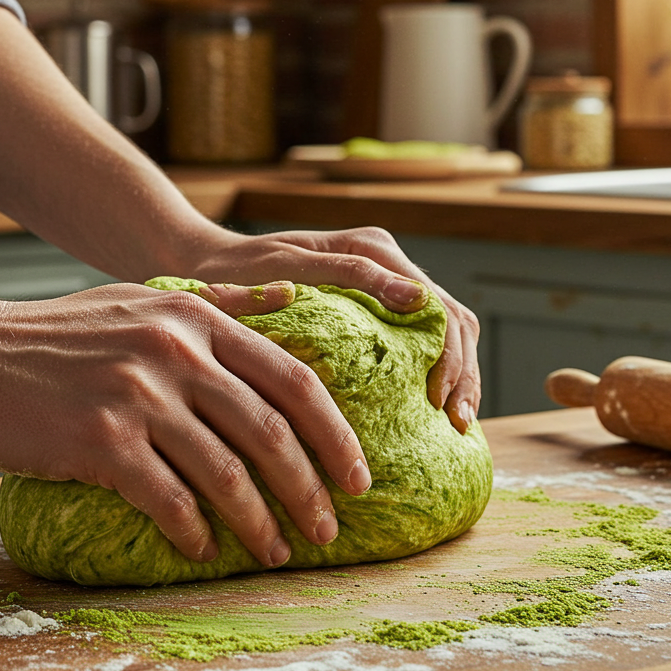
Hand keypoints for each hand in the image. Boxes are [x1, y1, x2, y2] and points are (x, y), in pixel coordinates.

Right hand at [0, 282, 371, 566]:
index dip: (335, 433)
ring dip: (260, 523)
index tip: (357, 475)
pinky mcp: (100, 441)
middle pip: (271, 431)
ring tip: (276, 553)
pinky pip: (168, 500)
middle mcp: (177, 352)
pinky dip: (193, 533)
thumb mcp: (146, 296)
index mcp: (197, 317)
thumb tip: (292, 297)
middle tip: (329, 531)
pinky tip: (202, 551)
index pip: (293, 379)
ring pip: (227, 473)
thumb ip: (223, 299)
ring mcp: (138, 395)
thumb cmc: (60, 333)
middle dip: (311, 488)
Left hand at [188, 227, 480, 433]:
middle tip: (458, 422)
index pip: (436, 305)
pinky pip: (423, 338)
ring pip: (448, 328)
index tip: (439, 401)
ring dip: (460, 374)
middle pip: (452, 318)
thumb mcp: (288, 269)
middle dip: (463, 371)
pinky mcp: (375, 307)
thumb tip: (415, 298)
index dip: (449, 355)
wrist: (208, 266)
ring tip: (456, 421)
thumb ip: (352, 274)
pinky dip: (440, 370)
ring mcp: (384, 283)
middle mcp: (386, 262)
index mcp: (372, 249)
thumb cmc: (240, 270)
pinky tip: (437, 407)